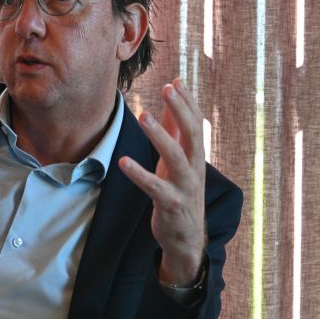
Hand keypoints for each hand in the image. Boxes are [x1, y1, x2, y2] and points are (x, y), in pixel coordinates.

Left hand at [118, 78, 206, 285]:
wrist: (187, 238)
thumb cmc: (180, 192)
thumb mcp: (179, 161)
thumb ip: (175, 131)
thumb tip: (173, 100)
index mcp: (196, 156)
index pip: (196, 123)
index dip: (188, 102)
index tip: (176, 80)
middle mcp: (195, 168)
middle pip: (193, 134)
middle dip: (181, 110)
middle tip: (167, 88)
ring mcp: (185, 187)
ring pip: (176, 157)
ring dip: (159, 136)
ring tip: (142, 116)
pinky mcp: (171, 205)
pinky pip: (154, 188)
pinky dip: (139, 174)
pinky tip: (123, 161)